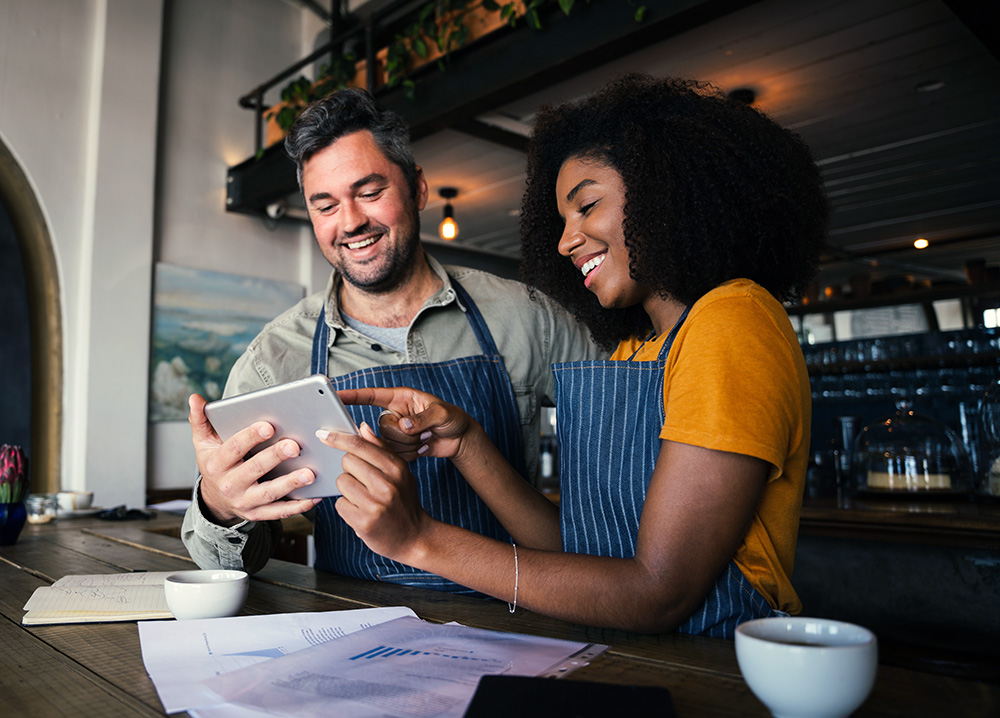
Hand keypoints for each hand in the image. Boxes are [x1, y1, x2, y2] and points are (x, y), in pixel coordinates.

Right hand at [188, 394, 319, 524]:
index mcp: (217, 464)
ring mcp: (245, 501)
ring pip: (270, 493)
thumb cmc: (215, 464)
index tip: (269, 425)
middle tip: (295, 446)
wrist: (214, 500)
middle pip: (255, 469)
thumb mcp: (203, 443)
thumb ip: (200, 420)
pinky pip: (279, 512)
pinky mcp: (258, 514)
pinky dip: (298, 506)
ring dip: (291, 484)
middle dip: (275, 457)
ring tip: (310, 473)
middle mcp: (230, 484)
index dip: (250, 436)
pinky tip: (314, 496)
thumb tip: (195, 398)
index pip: (234, 448)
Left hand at [317, 422, 430, 563]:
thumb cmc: (404, 501)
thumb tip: (362, 427)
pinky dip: (347, 507)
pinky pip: (340, 504)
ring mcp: (375, 504)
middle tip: (364, 481)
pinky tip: (361, 511)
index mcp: (396, 468)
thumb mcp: (400, 472)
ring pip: (341, 482)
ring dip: (347, 489)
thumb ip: (380, 449)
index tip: (323, 435)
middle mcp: (387, 485)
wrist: (415, 537)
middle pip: (347, 462)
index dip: (338, 438)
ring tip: (364, 498)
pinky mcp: (364, 522)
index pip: (360, 446)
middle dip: (350, 469)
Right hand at [338, 386, 478, 461]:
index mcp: (401, 398)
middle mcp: (394, 414)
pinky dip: (411, 455)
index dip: (353, 396)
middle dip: (403, 434)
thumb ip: (423, 418)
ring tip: (425, 438)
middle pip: (380, 428)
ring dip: (409, 445)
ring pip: (386, 444)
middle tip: (423, 431)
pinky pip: (394, 455)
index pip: (372, 396)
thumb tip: (404, 426)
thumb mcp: (442, 414)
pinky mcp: (399, 448)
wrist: (459, 439)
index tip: (335, 395)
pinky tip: (423, 447)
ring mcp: (396, 432)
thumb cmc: (453, 418)